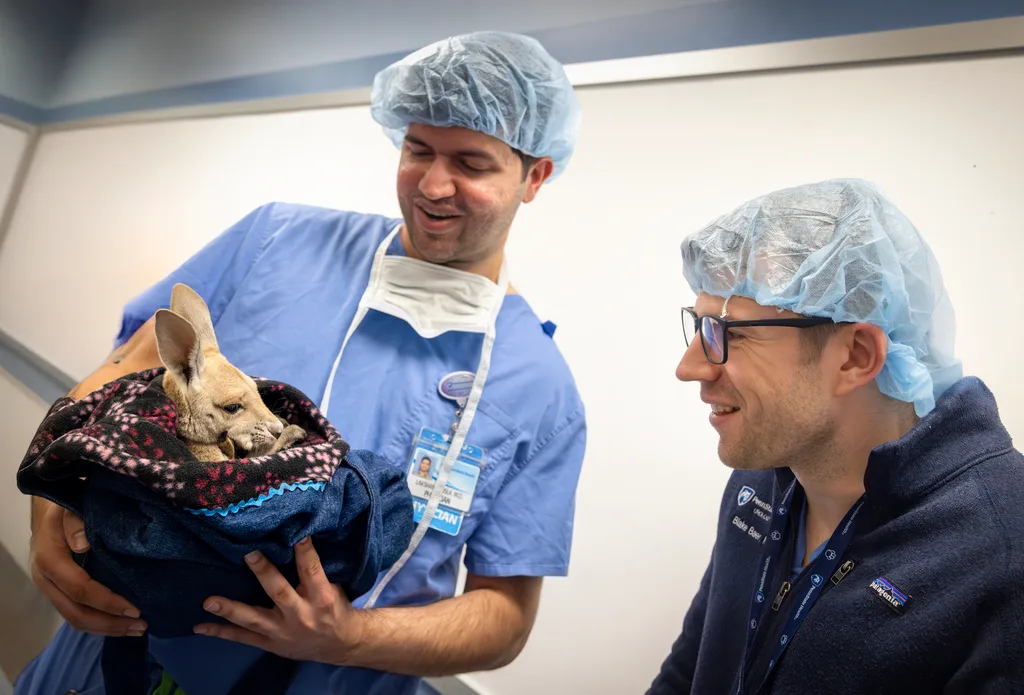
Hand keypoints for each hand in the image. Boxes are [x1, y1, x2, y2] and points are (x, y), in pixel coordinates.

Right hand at [30, 500, 145, 635]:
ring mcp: (51, 589)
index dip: (107, 602)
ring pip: (74, 619)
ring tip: (135, 629)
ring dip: (106, 628)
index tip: (135, 609)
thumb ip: (75, 522)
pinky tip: (120, 623)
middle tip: (141, 626)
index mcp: (50, 560)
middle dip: (110, 623)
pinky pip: (75, 614)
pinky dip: (99, 622)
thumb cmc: (68, 508)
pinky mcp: (58, 592)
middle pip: (76, 613)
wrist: (51, 513)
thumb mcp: (70, 508)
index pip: (79, 589)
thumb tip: (83, 545)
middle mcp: (46, 580)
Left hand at [194, 537, 363, 663]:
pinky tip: (199, 626)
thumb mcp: (332, 588)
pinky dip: (221, 632)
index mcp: (321, 598)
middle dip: (264, 573)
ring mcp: (282, 631)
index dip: (305, 552)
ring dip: (230, 609)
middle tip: (248, 554)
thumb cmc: (334, 608)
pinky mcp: (270, 643)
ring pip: (253, 618)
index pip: (312, 570)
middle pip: (279, 592)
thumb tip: (292, 539)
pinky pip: (242, 638)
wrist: (340, 645)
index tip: (298, 534)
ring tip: (208, 601)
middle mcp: (300, 615)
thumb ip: (313, 572)